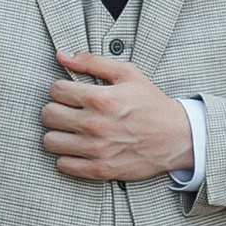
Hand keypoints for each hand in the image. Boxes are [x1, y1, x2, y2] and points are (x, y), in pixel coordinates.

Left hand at [41, 51, 195, 183]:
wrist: (177, 137)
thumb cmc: (151, 103)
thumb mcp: (127, 74)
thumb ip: (92, 62)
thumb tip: (62, 55)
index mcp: (100, 99)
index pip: (55, 90)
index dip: (60, 89)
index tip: (70, 93)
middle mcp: (94, 125)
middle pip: (48, 115)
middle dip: (55, 109)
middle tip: (68, 111)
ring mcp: (96, 150)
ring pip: (49, 141)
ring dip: (57, 134)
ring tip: (71, 130)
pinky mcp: (99, 170)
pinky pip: (62, 164)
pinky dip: (67, 156)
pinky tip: (78, 148)